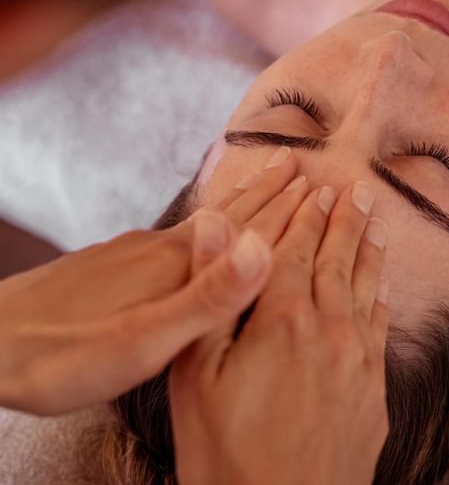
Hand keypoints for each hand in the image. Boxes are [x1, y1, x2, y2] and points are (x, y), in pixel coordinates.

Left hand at [0, 147, 305, 415]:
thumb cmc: (64, 353)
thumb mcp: (143, 339)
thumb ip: (207, 297)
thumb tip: (263, 249)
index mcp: (179, 263)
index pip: (249, 226)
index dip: (286, 207)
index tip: (319, 183)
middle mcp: (162, 247)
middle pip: (228, 211)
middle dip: (266, 189)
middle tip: (295, 162)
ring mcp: (135, 252)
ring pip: (204, 220)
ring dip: (239, 202)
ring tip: (261, 182)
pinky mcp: (116, 264)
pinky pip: (177, 234)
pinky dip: (205, 222)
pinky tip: (199, 228)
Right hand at [170, 181, 389, 484]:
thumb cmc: (224, 451)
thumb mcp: (196, 373)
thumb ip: (213, 293)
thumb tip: (217, 226)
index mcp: (282, 319)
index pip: (295, 250)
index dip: (306, 216)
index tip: (318, 188)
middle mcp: (329, 329)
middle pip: (337, 260)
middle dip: (345, 220)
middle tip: (358, 189)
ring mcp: (358, 360)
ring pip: (366, 287)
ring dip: (370, 250)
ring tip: (378, 220)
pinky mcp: (374, 391)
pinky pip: (381, 328)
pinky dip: (382, 297)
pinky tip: (384, 283)